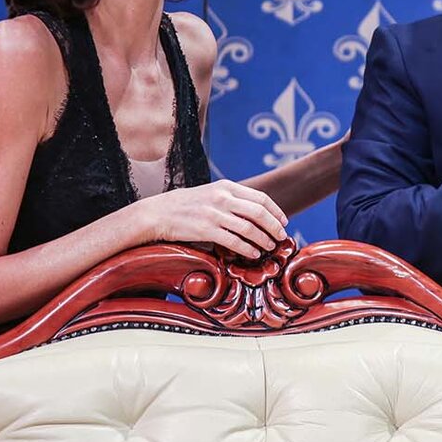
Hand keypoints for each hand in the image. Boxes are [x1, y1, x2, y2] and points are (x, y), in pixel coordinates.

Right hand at [141, 180, 288, 258]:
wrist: (157, 212)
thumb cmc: (187, 205)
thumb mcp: (212, 193)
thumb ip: (232, 199)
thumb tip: (257, 213)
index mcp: (227, 186)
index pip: (260, 198)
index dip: (276, 211)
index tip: (284, 222)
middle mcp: (222, 198)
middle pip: (259, 212)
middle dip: (274, 227)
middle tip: (282, 238)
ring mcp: (214, 214)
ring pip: (249, 228)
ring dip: (263, 240)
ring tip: (270, 247)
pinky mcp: (205, 230)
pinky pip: (233, 241)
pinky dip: (247, 248)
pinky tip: (253, 254)